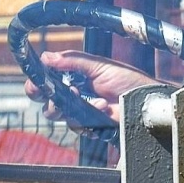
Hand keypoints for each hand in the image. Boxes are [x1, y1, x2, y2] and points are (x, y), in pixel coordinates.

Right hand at [22, 50, 157, 124]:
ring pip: (60, 116)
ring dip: (71, 107)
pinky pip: (77, 126)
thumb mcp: (100, 66)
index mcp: (75, 77)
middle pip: (47, 103)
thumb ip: (73, 61)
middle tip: (61, 95)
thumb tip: (46, 57)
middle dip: (49, 100)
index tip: (36, 83)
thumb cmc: (129, 80)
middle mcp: (75, 95)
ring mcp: (82, 112)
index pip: (47, 81)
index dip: (37, 83)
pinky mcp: (90, 126)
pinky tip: (103, 108)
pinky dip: (88, 117)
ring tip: (90, 99)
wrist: (146, 100)